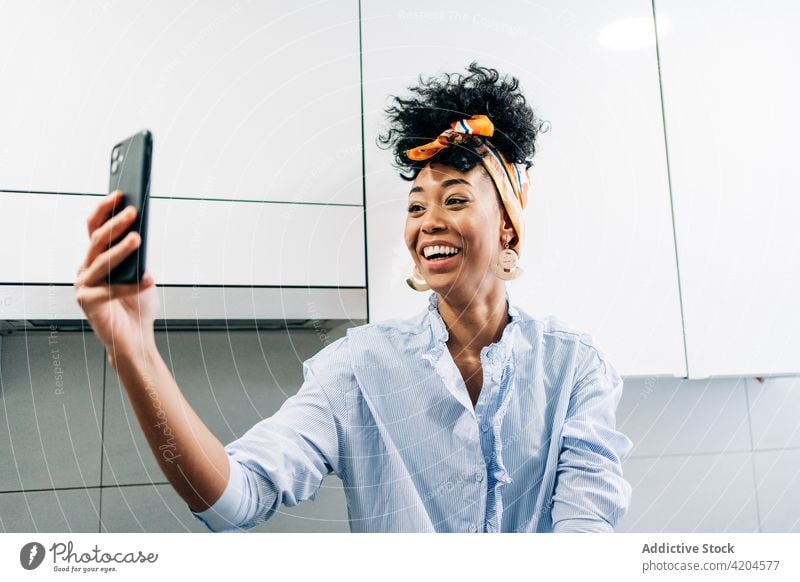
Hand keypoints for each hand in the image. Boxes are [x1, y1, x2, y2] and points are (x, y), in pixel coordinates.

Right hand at [74, 191, 158, 362]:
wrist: (135, 338)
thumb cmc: (137, 303)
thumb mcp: (140, 272)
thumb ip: (137, 254)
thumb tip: (141, 230)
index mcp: (95, 258)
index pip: (95, 227)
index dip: (105, 209)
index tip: (121, 193)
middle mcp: (85, 269)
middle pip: (97, 240)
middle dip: (115, 224)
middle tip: (133, 211)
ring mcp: (84, 286)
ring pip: (102, 261)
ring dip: (121, 249)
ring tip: (138, 239)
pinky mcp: (89, 303)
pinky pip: (112, 289)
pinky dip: (133, 284)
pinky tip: (149, 279)